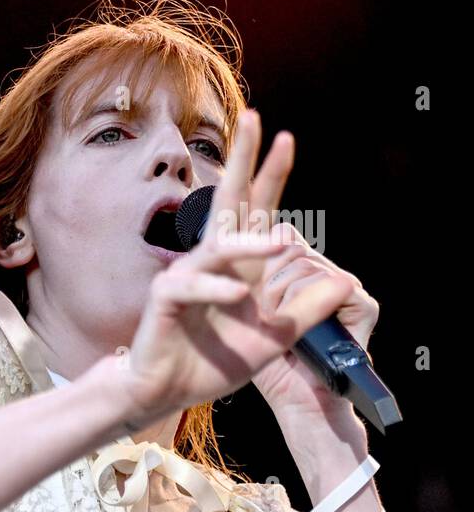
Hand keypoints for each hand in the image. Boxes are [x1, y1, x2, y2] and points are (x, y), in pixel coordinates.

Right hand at [117, 109, 356, 421]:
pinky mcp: (165, 298)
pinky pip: (191, 285)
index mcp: (237, 266)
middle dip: (241, 161)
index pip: (257, 212)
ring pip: (218, 246)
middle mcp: (211, 262)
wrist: (165, 390)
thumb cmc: (209, 362)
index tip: (287, 140)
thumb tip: (345, 281)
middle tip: (254, 121)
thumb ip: (306, 310)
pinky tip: (234, 296)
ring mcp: (186, 276)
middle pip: (227, 202)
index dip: (271, 177)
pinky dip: (215, 288)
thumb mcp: (273, 336)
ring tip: (282, 242)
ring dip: (250, 242)